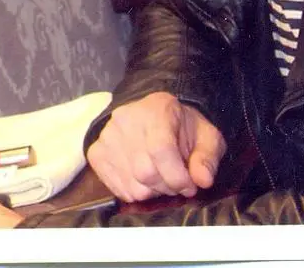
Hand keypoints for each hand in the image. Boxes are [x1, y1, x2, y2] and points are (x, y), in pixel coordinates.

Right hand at [87, 91, 224, 202]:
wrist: (154, 117)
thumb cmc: (183, 128)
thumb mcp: (207, 137)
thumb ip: (207, 158)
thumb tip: (202, 180)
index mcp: (156, 109)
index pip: (160, 149)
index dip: (178, 176)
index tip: (190, 186)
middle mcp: (125, 119)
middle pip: (145, 171)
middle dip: (167, 186)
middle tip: (176, 183)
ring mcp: (106, 137)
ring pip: (133, 185)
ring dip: (152, 192)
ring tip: (160, 178)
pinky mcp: (96, 153)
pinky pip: (117, 189)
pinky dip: (135, 192)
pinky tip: (143, 180)